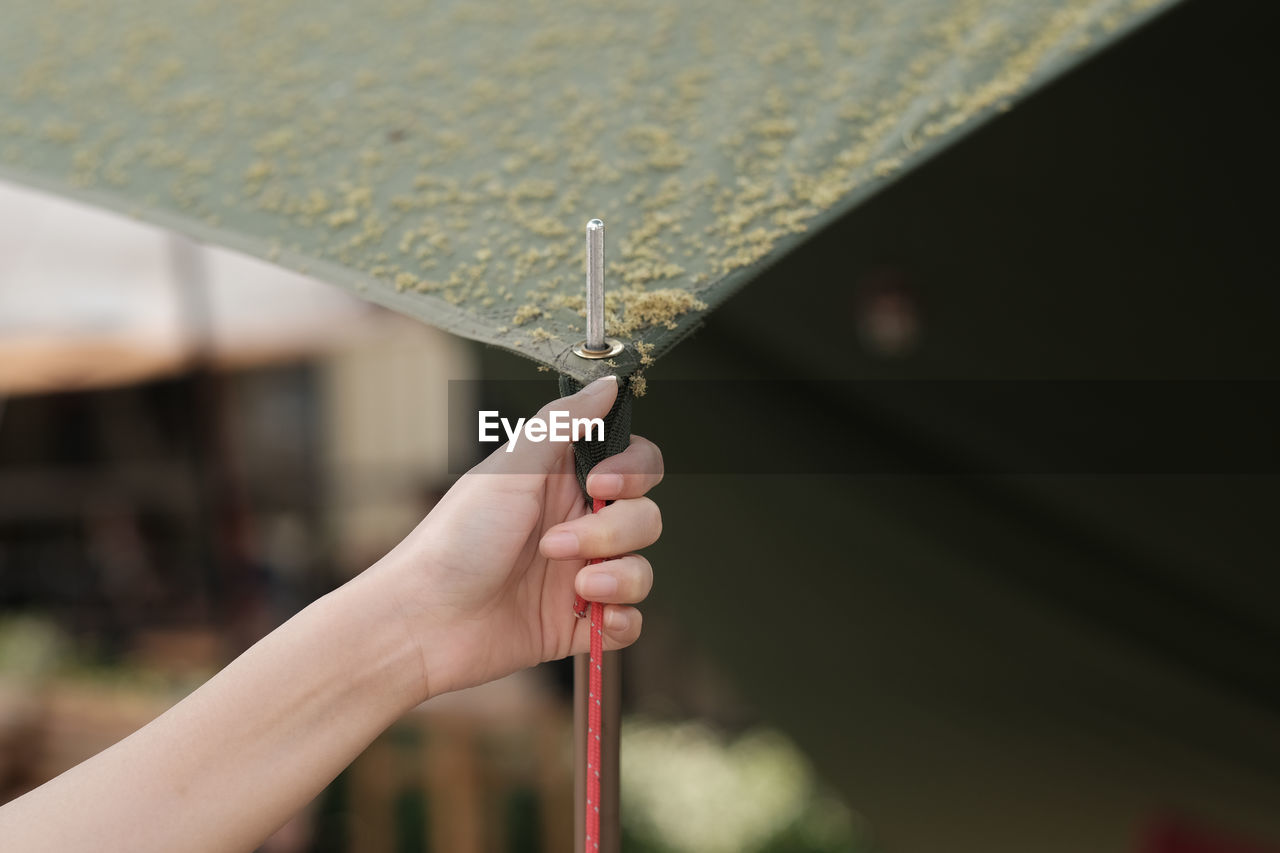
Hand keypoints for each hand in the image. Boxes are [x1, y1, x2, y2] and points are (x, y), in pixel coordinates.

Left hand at [376, 376, 662, 699]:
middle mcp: (576, 526)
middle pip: (644, 516)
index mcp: (561, 483)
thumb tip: (607, 383)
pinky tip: (597, 620)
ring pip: (640, 569)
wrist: (423, 621)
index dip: (633, 473)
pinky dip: (622, 623)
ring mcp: (578, 576)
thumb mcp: (511, 468)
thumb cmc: (455, 539)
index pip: (634, 465)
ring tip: (578, 587)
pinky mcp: (577, 624)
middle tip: (553, 545)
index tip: (603, 484)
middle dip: (615, 532)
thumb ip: (564, 422)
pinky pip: (629, 623)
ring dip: (620, 577)